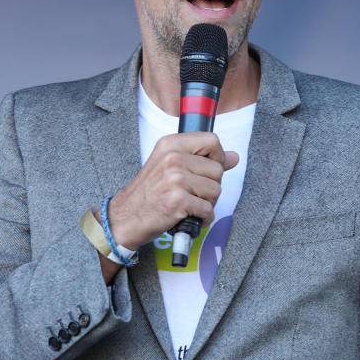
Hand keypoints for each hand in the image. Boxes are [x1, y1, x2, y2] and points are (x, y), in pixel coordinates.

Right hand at [106, 132, 238, 250]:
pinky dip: (203, 218)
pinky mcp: (178, 201)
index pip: (212, 141)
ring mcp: (175, 179)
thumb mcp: (169, 166)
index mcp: (170, 144)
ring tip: (189, 205)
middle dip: (210, 186)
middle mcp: (172, 158)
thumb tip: (233, 157)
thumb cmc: (148, 193)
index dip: (217, 157)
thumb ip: (201, 159)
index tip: (208, 169)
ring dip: (207, 203)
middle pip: (217, 169)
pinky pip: (208, 209)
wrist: (125, 218)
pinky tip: (189, 217)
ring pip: (216, 190)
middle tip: (192, 194)